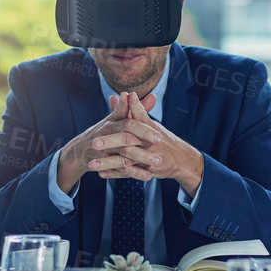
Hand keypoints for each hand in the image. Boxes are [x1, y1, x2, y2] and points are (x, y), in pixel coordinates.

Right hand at [54, 91, 149, 193]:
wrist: (80, 149)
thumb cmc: (104, 131)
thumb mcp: (117, 118)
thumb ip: (136, 109)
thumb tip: (153, 97)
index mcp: (113, 121)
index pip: (128, 118)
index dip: (141, 120)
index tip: (156, 121)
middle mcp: (107, 133)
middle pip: (126, 134)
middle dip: (143, 137)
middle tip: (160, 140)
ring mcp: (104, 149)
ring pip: (125, 153)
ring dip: (141, 157)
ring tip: (157, 161)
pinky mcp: (103, 163)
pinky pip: (121, 169)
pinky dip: (135, 173)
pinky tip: (148, 176)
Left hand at [85, 92, 205, 196]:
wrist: (180, 159)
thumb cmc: (160, 138)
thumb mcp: (149, 124)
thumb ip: (132, 111)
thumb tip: (118, 96)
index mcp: (149, 128)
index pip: (139, 116)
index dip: (130, 107)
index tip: (119, 98)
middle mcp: (150, 142)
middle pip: (128, 140)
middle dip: (110, 142)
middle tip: (94, 142)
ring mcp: (149, 157)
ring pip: (125, 160)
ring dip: (107, 162)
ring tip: (91, 164)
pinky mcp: (147, 170)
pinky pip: (128, 173)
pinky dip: (114, 173)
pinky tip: (100, 173)